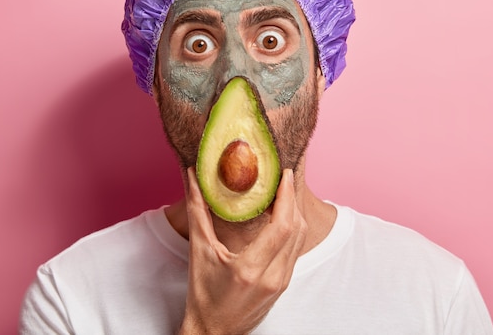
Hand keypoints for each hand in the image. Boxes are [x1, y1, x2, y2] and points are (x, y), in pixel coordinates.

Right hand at [178, 167, 306, 334]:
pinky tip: (282, 213)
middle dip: (293, 198)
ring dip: (294, 211)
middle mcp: (272, 277)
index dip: (287, 196)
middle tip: (285, 175)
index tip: (285, 174)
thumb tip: (192, 176)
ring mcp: (281, 282)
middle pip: (296, 228)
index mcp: (250, 269)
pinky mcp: (284, 284)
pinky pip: (296, 248)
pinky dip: (292, 226)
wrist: (213, 333)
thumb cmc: (203, 295)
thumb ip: (197, 210)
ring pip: (300, 238)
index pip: (282, 225)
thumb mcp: (199, 250)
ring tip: (284, 189)